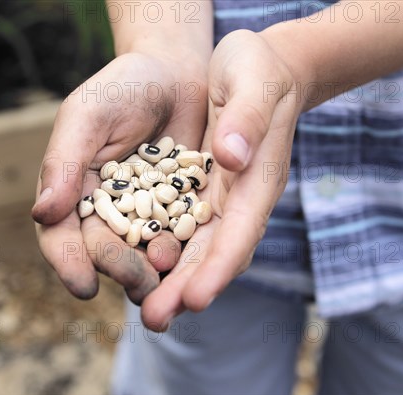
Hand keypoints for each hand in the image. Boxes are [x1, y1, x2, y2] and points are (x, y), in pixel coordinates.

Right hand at [32, 50, 208, 303]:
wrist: (174, 75)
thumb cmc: (123, 88)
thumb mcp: (88, 116)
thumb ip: (64, 161)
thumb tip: (42, 214)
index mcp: (73, 190)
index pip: (62, 234)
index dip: (69, 262)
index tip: (83, 286)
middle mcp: (105, 209)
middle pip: (104, 250)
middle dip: (118, 268)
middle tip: (138, 281)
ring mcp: (144, 213)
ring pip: (140, 253)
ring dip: (151, 272)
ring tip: (164, 283)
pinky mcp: (180, 210)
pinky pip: (178, 237)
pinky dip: (183, 253)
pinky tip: (194, 265)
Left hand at [141, 30, 305, 330]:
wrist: (258, 66)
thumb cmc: (258, 68)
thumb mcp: (253, 80)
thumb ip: (247, 118)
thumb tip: (231, 157)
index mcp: (257, 177)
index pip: (240, 231)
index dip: (217, 267)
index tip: (195, 299)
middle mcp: (242, 197)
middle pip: (217, 252)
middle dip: (188, 288)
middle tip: (155, 320)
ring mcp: (224, 197)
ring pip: (200, 248)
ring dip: (175, 281)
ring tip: (147, 311)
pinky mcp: (205, 190)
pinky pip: (186, 229)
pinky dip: (169, 254)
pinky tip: (143, 270)